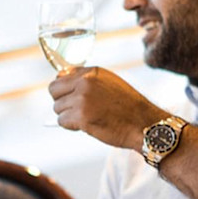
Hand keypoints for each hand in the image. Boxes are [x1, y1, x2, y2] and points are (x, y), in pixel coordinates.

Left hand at [48, 67, 168, 149]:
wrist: (144, 124)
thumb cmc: (128, 107)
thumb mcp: (110, 84)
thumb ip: (88, 80)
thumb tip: (60, 80)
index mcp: (93, 72)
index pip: (62, 75)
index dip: (65, 89)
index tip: (73, 98)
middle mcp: (86, 82)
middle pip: (53, 90)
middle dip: (61, 101)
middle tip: (75, 110)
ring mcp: (82, 99)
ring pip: (57, 108)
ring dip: (68, 116)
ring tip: (87, 118)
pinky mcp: (81, 116)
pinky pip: (62, 121)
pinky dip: (71, 126)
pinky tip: (87, 126)